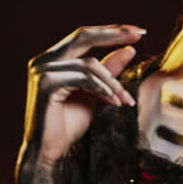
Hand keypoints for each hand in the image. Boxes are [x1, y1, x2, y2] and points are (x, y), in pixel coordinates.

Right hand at [22, 24, 143, 166]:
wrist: (49, 151)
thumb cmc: (68, 124)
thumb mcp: (96, 92)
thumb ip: (108, 70)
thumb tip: (130, 49)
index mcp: (52, 59)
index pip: (84, 36)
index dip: (111, 31)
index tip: (138, 31)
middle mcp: (44, 60)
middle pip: (83, 36)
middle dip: (114, 34)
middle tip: (140, 35)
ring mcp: (42, 71)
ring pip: (90, 64)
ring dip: (113, 82)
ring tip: (124, 99)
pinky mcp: (46, 85)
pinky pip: (84, 79)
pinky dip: (103, 89)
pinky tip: (113, 102)